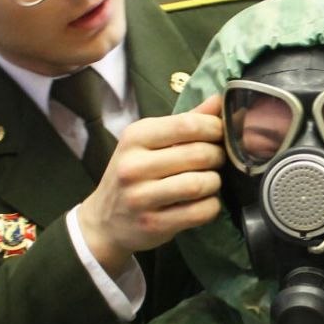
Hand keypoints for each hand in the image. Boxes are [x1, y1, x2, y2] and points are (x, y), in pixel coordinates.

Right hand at [78, 94, 225, 275]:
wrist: (104, 222)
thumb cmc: (132, 175)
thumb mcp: (148, 142)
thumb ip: (184, 121)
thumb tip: (220, 99)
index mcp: (134, 137)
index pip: (187, 125)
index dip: (214, 128)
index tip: (219, 134)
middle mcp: (134, 166)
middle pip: (199, 154)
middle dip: (218, 156)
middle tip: (217, 160)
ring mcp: (142, 197)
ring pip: (200, 184)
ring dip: (215, 182)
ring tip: (210, 181)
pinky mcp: (154, 224)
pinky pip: (200, 212)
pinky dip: (211, 206)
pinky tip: (204, 202)